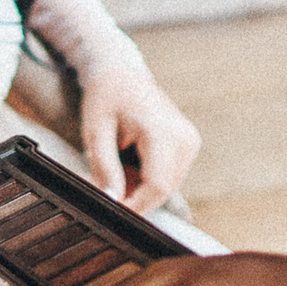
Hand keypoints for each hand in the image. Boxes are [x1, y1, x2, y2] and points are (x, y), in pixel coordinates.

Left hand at [73, 58, 198, 211]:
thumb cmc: (106, 97)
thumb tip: (113, 201)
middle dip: (134, 195)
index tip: (112, 211)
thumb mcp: (96, 133)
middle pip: (162, 190)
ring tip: (118, 160)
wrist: (122, 74)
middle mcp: (184, 137)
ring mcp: (190, 141)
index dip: (135, 206)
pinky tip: (131, 158)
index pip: (157, 186)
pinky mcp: (189, 144)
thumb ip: (105, 169)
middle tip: (107, 180)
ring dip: (140, 186)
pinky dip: (147, 176)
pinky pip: (169, 175)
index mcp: (162, 130)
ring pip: (166, 186)